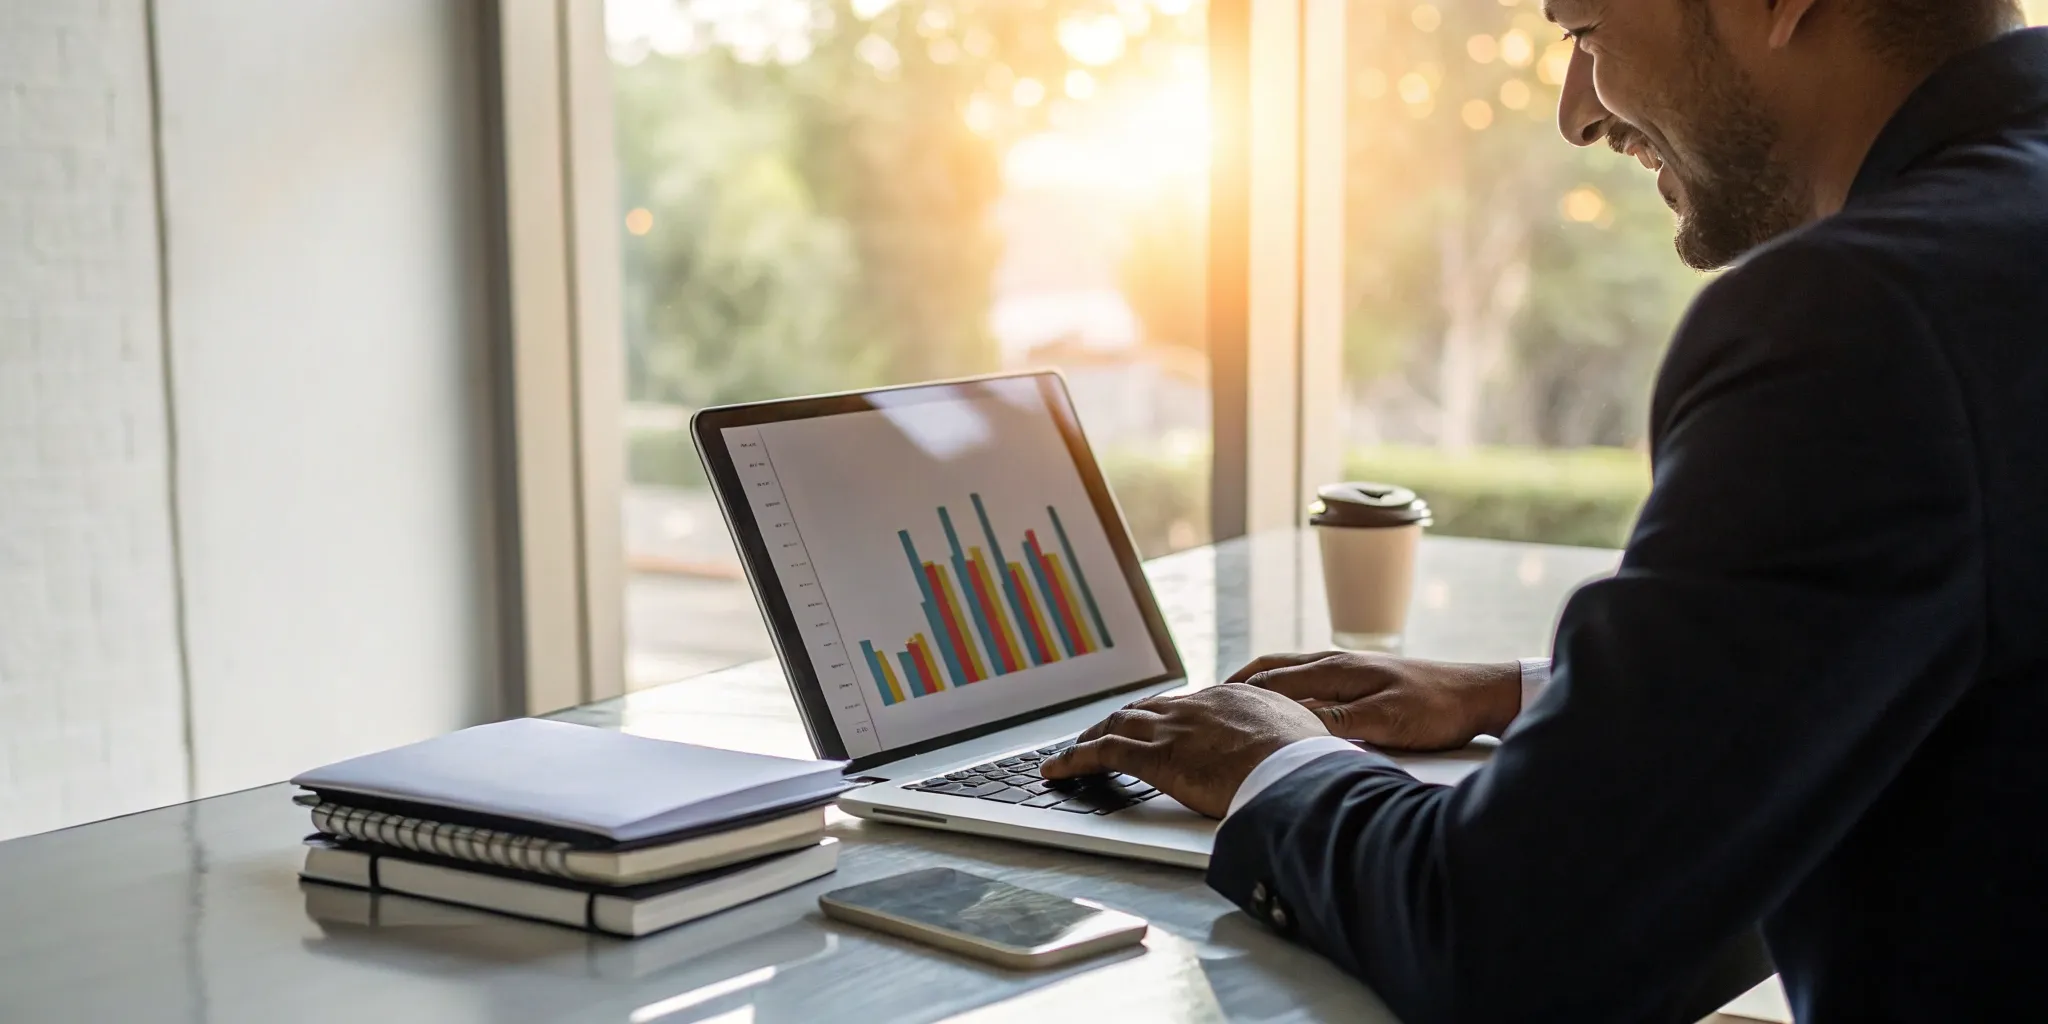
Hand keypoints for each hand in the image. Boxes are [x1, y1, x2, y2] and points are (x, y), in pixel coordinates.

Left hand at [1039, 684, 1328, 817]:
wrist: (1300, 773)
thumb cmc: (1311, 766)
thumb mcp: (1304, 741)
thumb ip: (1287, 741)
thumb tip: (1299, 756)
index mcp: (1234, 698)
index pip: (1186, 704)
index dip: (1164, 716)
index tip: (1153, 725)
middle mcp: (1197, 706)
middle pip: (1146, 709)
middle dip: (1120, 722)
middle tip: (1102, 733)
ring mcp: (1174, 729)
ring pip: (1117, 726)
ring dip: (1090, 739)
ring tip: (1072, 752)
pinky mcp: (1156, 757)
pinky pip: (1102, 754)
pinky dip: (1074, 760)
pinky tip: (1058, 771)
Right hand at [1226, 651, 1521, 751]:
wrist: (1479, 693)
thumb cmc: (1436, 707)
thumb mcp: (1385, 721)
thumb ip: (1338, 722)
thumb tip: (1291, 728)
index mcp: (1334, 671)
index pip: (1270, 682)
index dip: (1234, 696)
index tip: (1205, 707)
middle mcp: (1335, 663)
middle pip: (1270, 669)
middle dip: (1235, 684)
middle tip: (1205, 701)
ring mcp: (1348, 668)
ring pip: (1287, 670)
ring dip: (1257, 684)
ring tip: (1232, 699)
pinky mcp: (1362, 677)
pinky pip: (1308, 678)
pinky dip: (1282, 688)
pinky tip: (1283, 702)